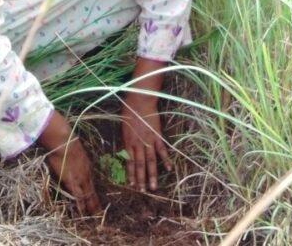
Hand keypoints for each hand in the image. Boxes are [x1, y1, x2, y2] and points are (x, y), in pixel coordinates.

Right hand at [38, 111, 100, 214]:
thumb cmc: (65, 141)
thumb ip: (74, 157)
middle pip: (92, 191)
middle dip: (95, 203)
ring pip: (88, 196)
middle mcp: (86, 173)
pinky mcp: (73, 182)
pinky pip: (78, 197)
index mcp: (87, 165)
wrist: (63, 141)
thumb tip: (71, 158)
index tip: (95, 199)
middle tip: (99, 213)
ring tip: (95, 217)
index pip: (91, 182)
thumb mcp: (74, 150)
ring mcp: (81, 178)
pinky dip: (81, 206)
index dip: (93, 192)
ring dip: (90, 207)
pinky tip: (83, 214)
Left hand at [121, 58, 172, 191]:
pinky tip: (169, 169)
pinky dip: (165, 159)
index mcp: (128, 140)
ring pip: (150, 161)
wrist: (140, 99)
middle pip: (139, 165)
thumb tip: (126, 148)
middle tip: (142, 191)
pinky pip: (162, 150)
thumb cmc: (129, 108)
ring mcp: (148, 140)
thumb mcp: (123, 124)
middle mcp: (137, 143)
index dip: (130, 173)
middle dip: (140, 179)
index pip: (129, 161)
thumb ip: (126, 137)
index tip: (131, 184)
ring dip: (151, 175)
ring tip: (153, 188)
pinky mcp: (157, 135)